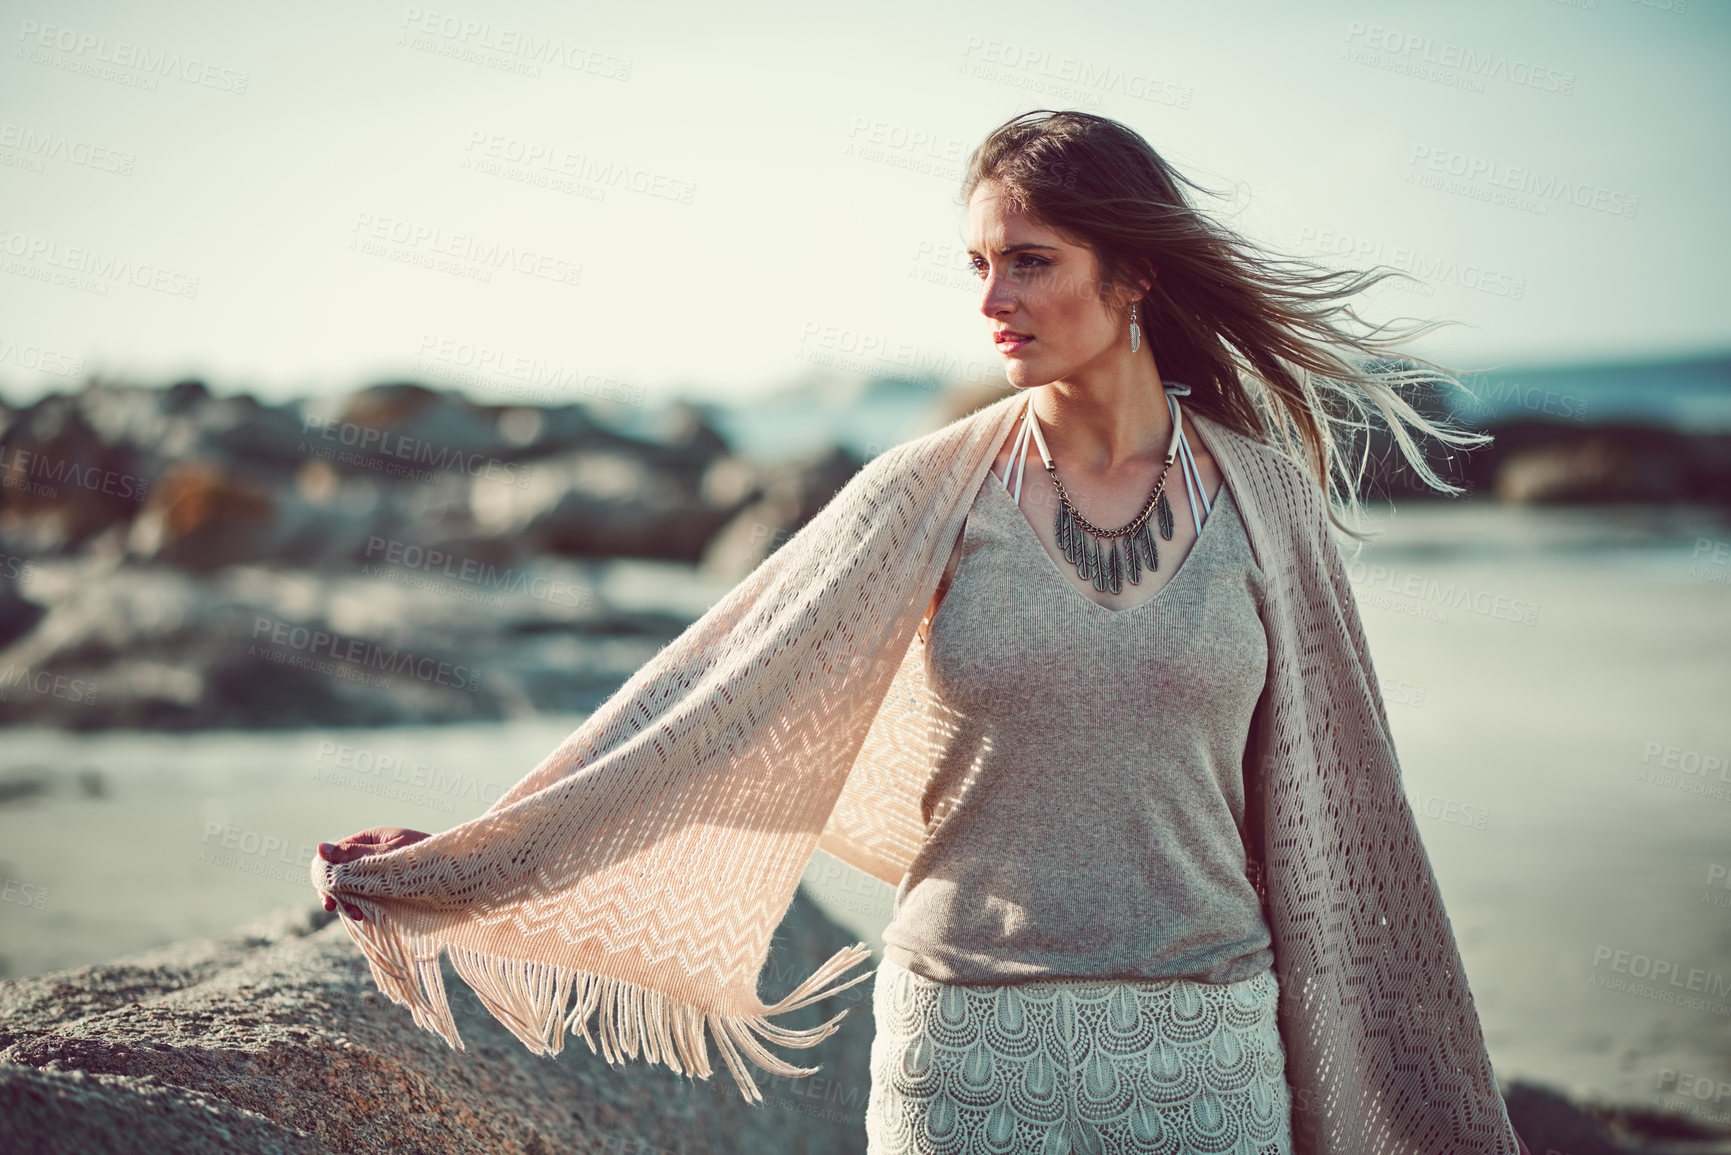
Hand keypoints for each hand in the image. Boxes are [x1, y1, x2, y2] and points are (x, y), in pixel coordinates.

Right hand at [314, 826, 430, 920]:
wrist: (459, 873)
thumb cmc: (429, 856)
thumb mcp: (391, 855)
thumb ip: (357, 856)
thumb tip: (320, 848)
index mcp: (369, 839)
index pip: (334, 854)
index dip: (326, 872)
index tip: (328, 893)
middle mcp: (369, 856)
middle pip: (337, 873)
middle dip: (334, 891)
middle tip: (333, 908)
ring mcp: (376, 874)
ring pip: (348, 889)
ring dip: (347, 902)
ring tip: (357, 915)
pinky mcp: (384, 890)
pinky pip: (363, 898)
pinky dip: (360, 907)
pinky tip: (364, 916)